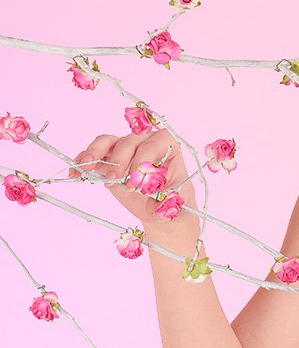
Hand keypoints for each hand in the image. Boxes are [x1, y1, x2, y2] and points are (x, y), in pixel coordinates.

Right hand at [68, 129, 199, 227]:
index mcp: (167, 146)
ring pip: (107, 141)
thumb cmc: (171, 198)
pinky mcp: (108, 159)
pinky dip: (82, 161)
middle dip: (120, 161)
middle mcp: (145, 142)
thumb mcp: (174, 200)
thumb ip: (165, 198)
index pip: (154, 144)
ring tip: (86, 167)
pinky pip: (93, 154)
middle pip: (128, 141)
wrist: (159, 206)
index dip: (143, 161)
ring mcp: (124, 149)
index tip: (137, 183)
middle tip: (115, 181)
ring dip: (95, 152)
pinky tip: (74, 174)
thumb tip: (151, 201)